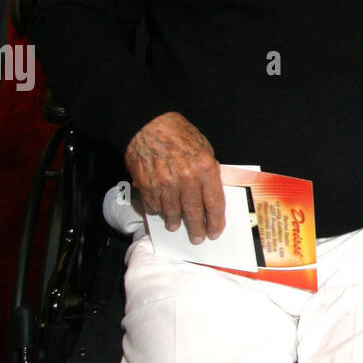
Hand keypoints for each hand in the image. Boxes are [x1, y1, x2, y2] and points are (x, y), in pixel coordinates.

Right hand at [124, 111, 224, 242]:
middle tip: (197, 238)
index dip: (216, 221)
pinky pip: (155, 206)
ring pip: (172, 213)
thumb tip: (212, 195)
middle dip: (197, 229)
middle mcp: (186, 178)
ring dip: (175, 222)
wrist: (147, 123)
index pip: (215, 203)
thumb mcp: (204, 148)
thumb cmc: (178, 134)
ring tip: (176, 226)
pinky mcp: (147, 186)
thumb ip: (209, 173)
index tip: (215, 232)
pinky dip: (158, 210)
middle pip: (194, 213)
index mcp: (205, 167)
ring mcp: (165, 183)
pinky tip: (161, 209)